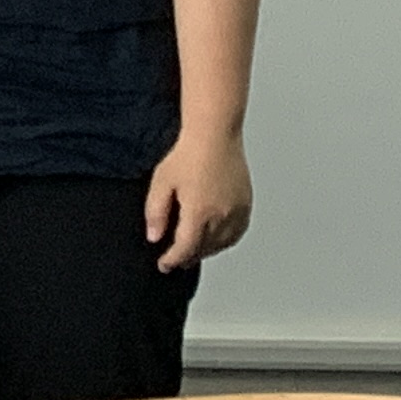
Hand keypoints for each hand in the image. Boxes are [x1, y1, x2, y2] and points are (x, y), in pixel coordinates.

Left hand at [144, 129, 250, 271]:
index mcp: (200, 211)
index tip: (164, 265)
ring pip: (222, 243)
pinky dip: (225, 240)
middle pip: (204, 248)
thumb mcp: (161, 181)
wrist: (214, 135)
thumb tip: (154, 237)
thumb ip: (156, 212)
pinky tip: (215, 239)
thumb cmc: (187, 153)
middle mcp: (222, 215)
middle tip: (175, 259)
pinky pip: (237, 232)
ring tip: (192, 250)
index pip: (186, 248)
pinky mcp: (246, 204)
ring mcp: (237, 211)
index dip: (173, 260)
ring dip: (206, 250)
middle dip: (188, 256)